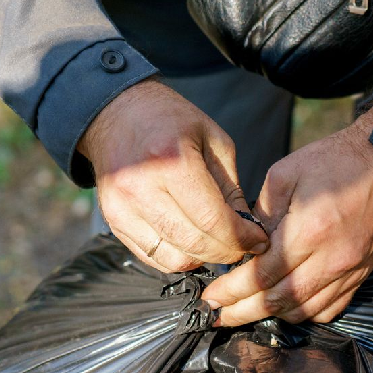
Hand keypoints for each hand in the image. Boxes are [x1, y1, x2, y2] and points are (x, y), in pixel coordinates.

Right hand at [77, 79, 267, 271]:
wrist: (116, 113)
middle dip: (227, 252)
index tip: (258, 241)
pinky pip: (153, 257)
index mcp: (172, 162)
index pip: (214, 220)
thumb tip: (246, 229)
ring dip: (203, 259)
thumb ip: (230, 188)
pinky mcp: (113, 220)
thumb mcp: (213, 141)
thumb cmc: (170, 121)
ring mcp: (122, 208)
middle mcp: (142, 188)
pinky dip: (178, 257)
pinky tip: (191, 242)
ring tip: (217, 244)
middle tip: (242, 246)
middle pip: (194, 244)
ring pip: (174, 259)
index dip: (242, 238)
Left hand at [201, 84, 372, 325]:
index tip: (210, 298)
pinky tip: (286, 306)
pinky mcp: (363, 274)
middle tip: (218, 315)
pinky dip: (303, 313)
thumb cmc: (340, 160)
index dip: (231, 291)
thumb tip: (244, 243)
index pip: (260, 276)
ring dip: (271, 316)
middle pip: (278, 301)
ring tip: (246, 312)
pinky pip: (330, 308)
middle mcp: (331, 259)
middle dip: (242, 312)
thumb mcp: (286, 173)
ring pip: (303, 310)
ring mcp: (350, 271)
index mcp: (308, 232)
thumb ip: (261, 213)